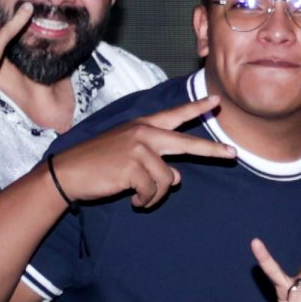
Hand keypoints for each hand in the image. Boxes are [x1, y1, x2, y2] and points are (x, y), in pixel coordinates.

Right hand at [48, 96, 235, 209]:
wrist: (67, 173)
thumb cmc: (99, 164)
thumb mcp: (129, 158)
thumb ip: (155, 162)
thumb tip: (178, 178)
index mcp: (142, 126)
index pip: (174, 115)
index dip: (196, 108)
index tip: (217, 101)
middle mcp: (144, 133)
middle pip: (187, 143)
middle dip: (212, 150)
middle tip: (233, 154)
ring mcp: (139, 149)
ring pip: (168, 179)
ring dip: (156, 195)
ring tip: (140, 197)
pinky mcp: (133, 167)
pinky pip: (154, 191)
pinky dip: (146, 201)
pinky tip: (133, 199)